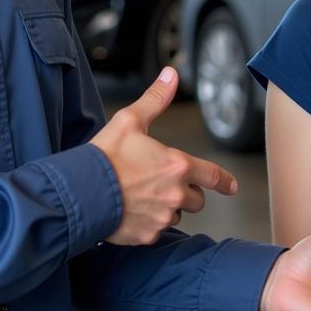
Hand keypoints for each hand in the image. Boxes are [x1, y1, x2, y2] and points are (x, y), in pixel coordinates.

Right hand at [92, 67, 238, 245]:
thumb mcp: (130, 120)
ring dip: (168, 207)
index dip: (225, 181)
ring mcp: (162, 217)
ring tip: (143, 195)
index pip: (213, 176)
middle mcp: (175, 194)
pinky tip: (132, 210)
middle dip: (187, 191)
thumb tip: (170, 76)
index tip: (231, 186)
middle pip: (197, 199)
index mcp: (177, 165)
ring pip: (177, 215)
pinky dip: (149, 222)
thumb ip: (156, 99)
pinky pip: (157, 230)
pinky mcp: (147, 235)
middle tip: (163, 182)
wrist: (79, 193)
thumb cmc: (104, 157)